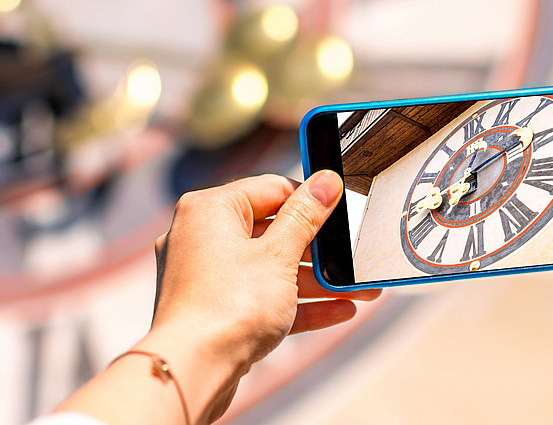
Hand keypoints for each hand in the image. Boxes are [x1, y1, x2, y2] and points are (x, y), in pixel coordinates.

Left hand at [59, 171, 379, 424]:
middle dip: (319, 252)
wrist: (193, 370)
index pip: (269, 189)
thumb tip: (326, 182)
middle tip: (353, 260)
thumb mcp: (279, 255)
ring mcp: (205, 278)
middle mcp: (201, 238)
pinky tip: (338, 311)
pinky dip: (295, 304)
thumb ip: (306, 217)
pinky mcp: (214, 312)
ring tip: (358, 291)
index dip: (309, 200)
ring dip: (316, 282)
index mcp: (209, 210)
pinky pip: (260, 299)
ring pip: (269, 270)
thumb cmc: (228, 306)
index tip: (341, 212)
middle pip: (271, 233)